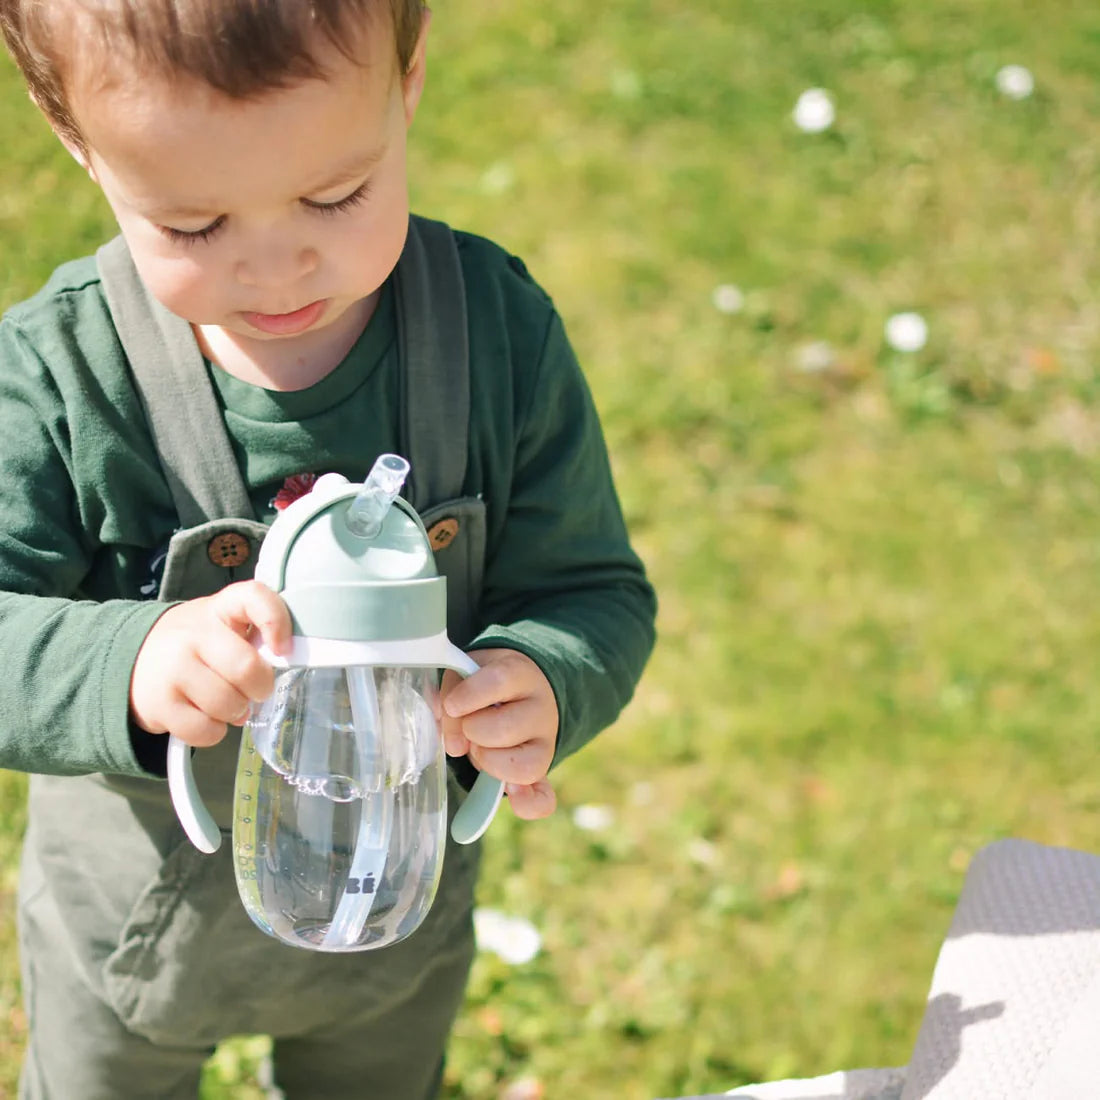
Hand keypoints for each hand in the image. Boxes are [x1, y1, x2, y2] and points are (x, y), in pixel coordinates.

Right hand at [130, 581, 291, 747]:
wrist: (133, 657)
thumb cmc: (197, 643)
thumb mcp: (224, 624)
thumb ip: (255, 635)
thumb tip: (280, 668)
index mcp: (220, 608)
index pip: (254, 597)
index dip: (277, 622)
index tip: (283, 649)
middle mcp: (193, 634)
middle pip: (247, 668)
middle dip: (260, 688)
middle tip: (253, 690)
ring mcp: (173, 669)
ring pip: (228, 704)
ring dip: (236, 711)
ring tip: (225, 702)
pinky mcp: (159, 704)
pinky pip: (207, 731)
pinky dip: (214, 731)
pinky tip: (205, 716)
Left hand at [439, 648, 558, 819]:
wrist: (522, 689)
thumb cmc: (484, 683)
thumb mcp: (466, 674)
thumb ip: (451, 694)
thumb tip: (451, 736)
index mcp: (520, 674)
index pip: (499, 681)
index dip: (470, 696)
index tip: (452, 705)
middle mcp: (541, 708)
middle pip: (505, 729)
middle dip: (473, 732)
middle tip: (468, 726)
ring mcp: (546, 742)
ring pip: (522, 766)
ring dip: (488, 761)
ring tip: (480, 747)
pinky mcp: (542, 770)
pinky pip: (543, 799)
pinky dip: (527, 804)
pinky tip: (511, 794)